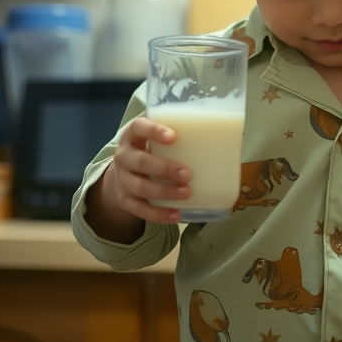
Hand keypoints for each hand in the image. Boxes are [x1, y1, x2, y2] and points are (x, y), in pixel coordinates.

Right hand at [83, 118, 190, 241]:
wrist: (120, 174)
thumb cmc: (147, 150)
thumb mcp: (153, 139)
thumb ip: (176, 136)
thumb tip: (220, 140)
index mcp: (132, 136)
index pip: (138, 127)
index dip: (154, 131)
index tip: (173, 137)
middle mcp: (123, 156)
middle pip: (141, 162)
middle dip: (164, 168)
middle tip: (187, 174)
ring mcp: (122, 179)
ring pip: (140, 187)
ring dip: (164, 191)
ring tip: (187, 193)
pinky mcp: (124, 200)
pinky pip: (140, 209)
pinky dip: (158, 214)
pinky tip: (176, 214)